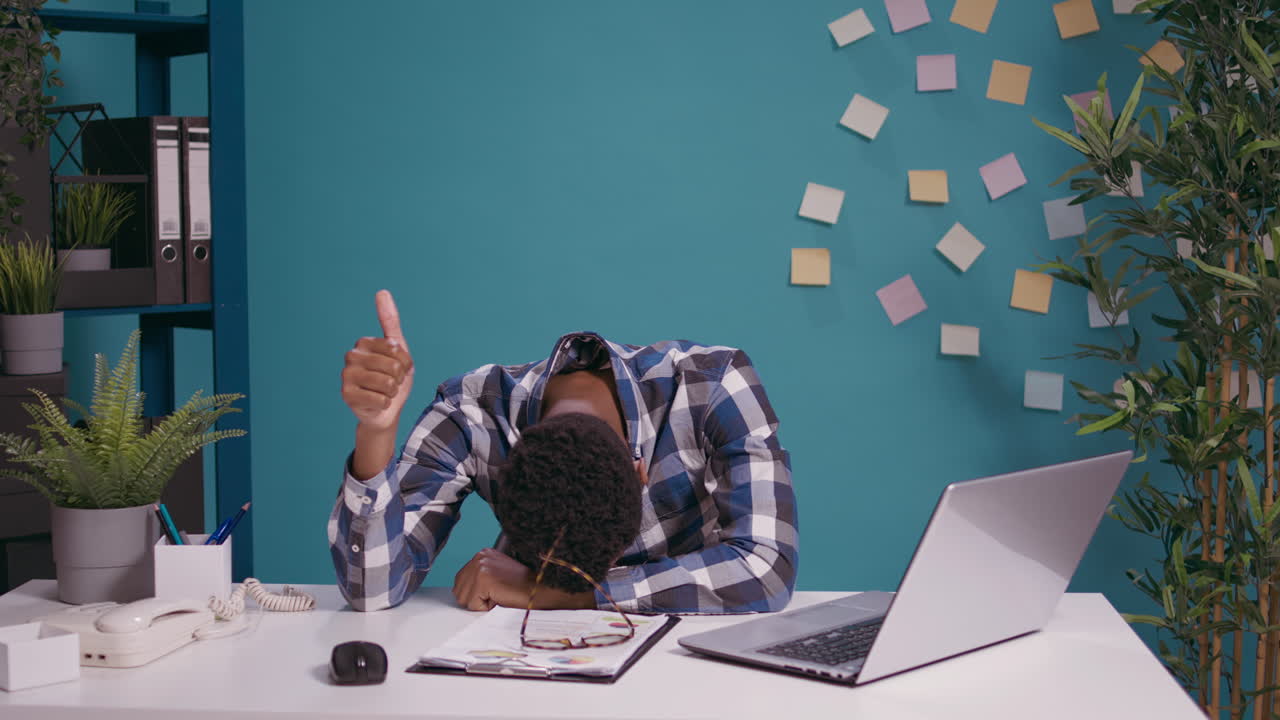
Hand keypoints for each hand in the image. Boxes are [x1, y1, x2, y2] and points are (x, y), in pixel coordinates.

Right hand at [341, 290, 414, 431]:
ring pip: (387, 383)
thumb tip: (382, 291)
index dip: (404, 363)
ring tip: (384, 392)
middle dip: (399, 379)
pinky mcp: (346, 396)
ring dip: (392, 392)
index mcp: (363, 343)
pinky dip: (385, 404)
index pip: (397, 349)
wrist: (385, 410)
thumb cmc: (393, 378)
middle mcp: (351, 356)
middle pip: (393, 367)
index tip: (397, 367)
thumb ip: (390, 321)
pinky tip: (377, 403)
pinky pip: (381, 399)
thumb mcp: (398, 350)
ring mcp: (346, 376)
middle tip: (390, 383)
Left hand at [452, 548, 595, 611]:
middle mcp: (480, 556)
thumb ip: (479, 581)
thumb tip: (462, 595)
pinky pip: (472, 604)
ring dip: (482, 604)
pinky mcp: (484, 578)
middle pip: (458, 590)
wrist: (542, 591)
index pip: (460, 582)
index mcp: (482, 555)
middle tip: (500, 594)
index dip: (477, 595)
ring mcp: (481, 566)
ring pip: (464, 599)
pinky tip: (501, 598)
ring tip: (501, 596)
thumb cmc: (524, 589)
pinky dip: (486, 608)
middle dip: (477, 600)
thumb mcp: (497, 579)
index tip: (496, 591)